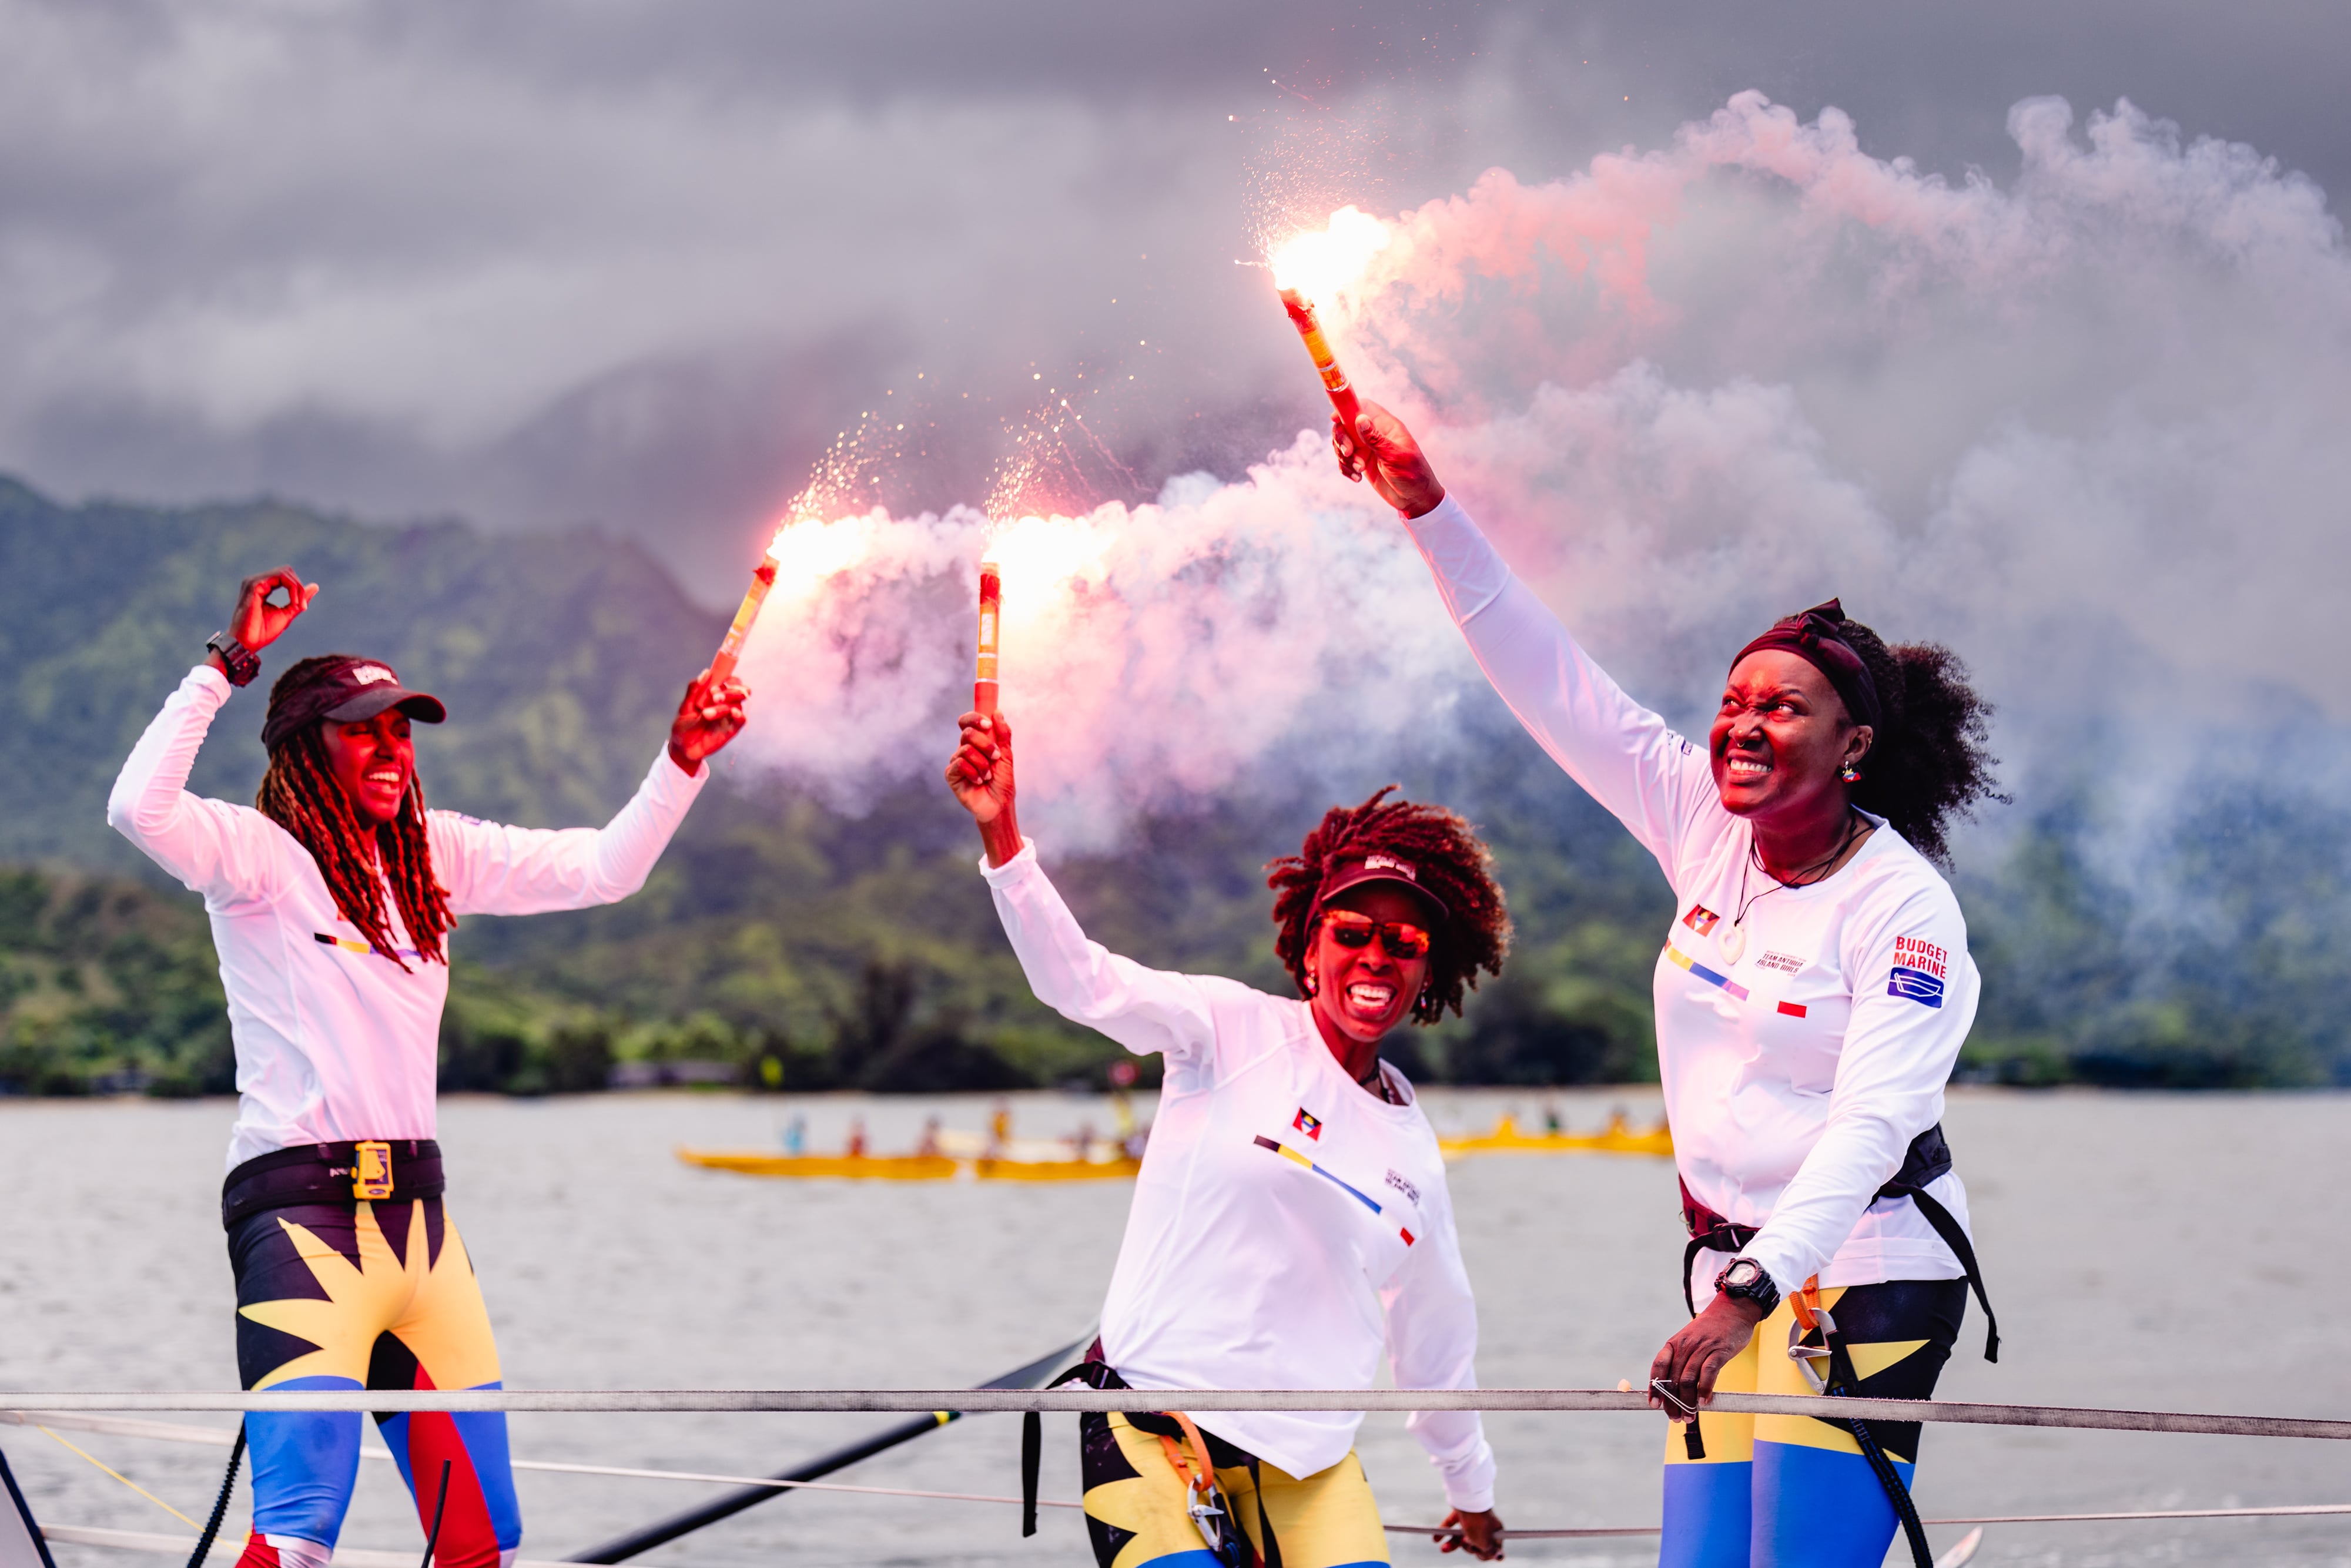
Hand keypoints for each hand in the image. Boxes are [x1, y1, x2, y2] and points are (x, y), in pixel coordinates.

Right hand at [225, 568, 318, 652]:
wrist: (247, 643)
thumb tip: (315, 586)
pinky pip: (280, 576)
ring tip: (297, 605)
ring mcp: (253, 582)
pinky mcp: (253, 585)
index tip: (302, 607)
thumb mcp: (287, 613)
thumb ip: (298, 599)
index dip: (298, 588)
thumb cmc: (262, 632)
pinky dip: (292, 587)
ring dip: (297, 588)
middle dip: (299, 587)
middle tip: (301, 606)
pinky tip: (293, 602)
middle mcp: (256, 581)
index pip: (286, 576)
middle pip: (287, 571)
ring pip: (284, 572)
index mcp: (262, 587)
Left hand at [667, 668, 749, 773]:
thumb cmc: (683, 727)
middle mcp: (725, 703)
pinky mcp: (732, 730)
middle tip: (714, 697)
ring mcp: (729, 716)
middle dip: (729, 692)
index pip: (729, 680)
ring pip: (737, 705)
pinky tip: (733, 713)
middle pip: (738, 690)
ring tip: (707, 714)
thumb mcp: (685, 707)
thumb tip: (706, 672)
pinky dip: (740, 715)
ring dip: (724, 706)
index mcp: (715, 695)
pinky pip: (741, 720)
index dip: (726, 680)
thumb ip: (694, 690)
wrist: (683, 749)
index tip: (713, 689)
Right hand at [946, 709, 1021, 865]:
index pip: (967, 722)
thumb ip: (1003, 735)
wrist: (998, 805)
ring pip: (966, 750)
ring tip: (987, 776)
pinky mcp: (951, 775)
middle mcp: (964, 749)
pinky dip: (973, 773)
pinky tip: (978, 782)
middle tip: (994, 758)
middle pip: (968, 733)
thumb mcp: (1006, 756)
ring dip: (982, 764)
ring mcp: (956, 762)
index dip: (974, 718)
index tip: (987, 724)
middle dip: (985, 744)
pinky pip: (959, 764)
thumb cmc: (1002, 783)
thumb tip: (997, 712)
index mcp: (977, 742)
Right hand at [1330, 398, 1445, 517]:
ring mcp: (1367, 449)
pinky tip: (1357, 478)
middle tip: (1348, 453)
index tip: (1334, 420)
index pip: (1363, 407)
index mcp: (1386, 426)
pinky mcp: (1362, 463)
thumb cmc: (1413, 474)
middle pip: (1346, 425)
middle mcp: (1374, 434)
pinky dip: (1346, 469)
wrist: (1415, 499)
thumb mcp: (1394, 456)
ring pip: (1343, 445)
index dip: (1347, 409)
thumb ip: (1375, 438)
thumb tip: (1360, 419)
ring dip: (1344, 458)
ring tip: (1359, 470)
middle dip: (1342, 439)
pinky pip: (1345, 461)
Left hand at [1436, 1508, 1503, 1559]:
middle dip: (1467, 1548)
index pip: (1491, 1548)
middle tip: (1465, 1543)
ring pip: (1462, 1536)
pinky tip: (1436, 1539)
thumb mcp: (1486, 1543)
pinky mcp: (1461, 1513)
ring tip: (1442, 1549)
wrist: (1467, 1500)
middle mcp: (1485, 1526)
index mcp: (1495, 1532)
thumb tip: (1500, 1557)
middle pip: (1475, 1544)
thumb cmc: (1479, 1524)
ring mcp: (1472, 1520)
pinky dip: (1444, 1532)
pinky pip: (1452, 1526)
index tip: (1478, 1553)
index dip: (1484, 1554)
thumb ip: (1490, 1552)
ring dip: (1452, 1544)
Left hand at [1648, 1291, 1769, 1415]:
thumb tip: (1674, 1391)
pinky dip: (1705, 1390)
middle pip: (1673, 1379)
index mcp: (1673, 1344)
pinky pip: (1709, 1372)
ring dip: (1687, 1402)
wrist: (1731, 1311)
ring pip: (1689, 1379)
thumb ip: (1682, 1362)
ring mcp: (1702, 1347)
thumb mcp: (1689, 1342)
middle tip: (1676, 1418)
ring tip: (1690, 1416)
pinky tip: (1704, 1402)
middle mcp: (1685, 1345)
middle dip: (1672, 1402)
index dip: (1654, 1387)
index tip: (1654, 1405)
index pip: (1658, 1367)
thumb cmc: (1709, 1332)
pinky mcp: (1720, 1350)